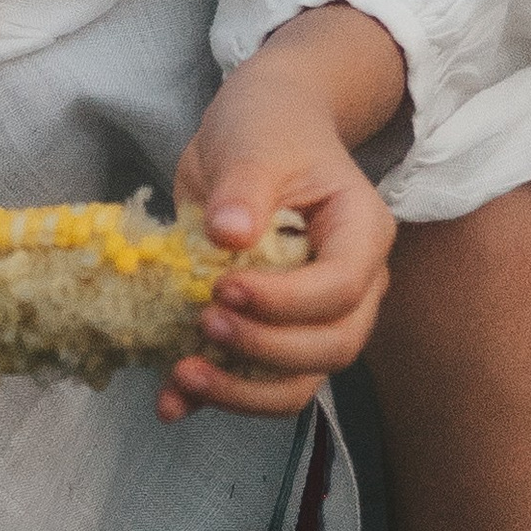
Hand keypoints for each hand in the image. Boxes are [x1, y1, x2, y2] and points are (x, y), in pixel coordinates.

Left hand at [157, 7, 405, 425]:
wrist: (260, 128)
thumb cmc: (269, 127)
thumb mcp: (256, 143)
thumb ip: (244, 189)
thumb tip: (229, 236)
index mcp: (361, 234)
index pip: (338, 289)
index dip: (284, 302)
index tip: (223, 287)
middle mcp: (352, 286)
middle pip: (331, 347)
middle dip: (266, 351)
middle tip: (204, 324)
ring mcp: (314, 314)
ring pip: (299, 381)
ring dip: (242, 390)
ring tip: (183, 378)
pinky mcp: (272, 328)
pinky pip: (256, 378)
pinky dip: (215, 395)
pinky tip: (170, 403)